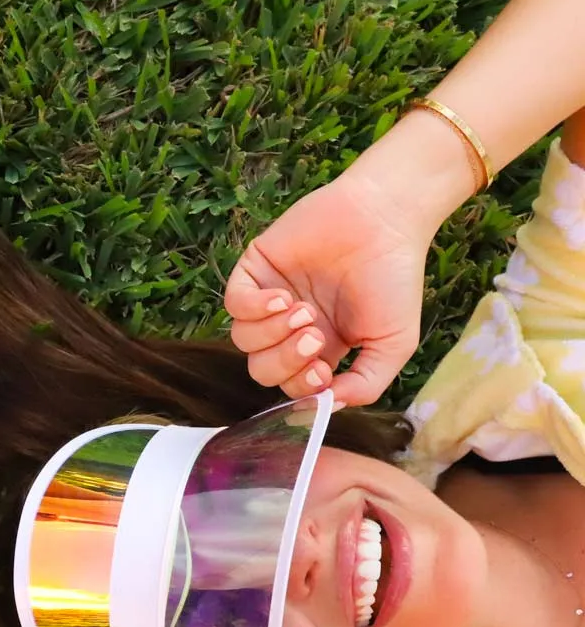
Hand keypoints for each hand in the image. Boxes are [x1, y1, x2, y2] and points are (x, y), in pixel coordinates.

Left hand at [224, 169, 431, 405]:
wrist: (385, 220)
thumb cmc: (393, 279)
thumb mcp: (393, 344)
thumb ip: (366, 384)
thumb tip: (329, 406)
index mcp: (320, 349)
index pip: (291, 386)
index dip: (300, 387)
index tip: (322, 373)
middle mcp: (290, 328)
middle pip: (262, 369)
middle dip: (285, 361)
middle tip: (314, 335)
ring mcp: (269, 299)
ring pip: (244, 341)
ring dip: (272, 334)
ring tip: (304, 311)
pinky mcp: (255, 270)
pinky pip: (233, 305)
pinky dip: (254, 309)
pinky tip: (282, 298)